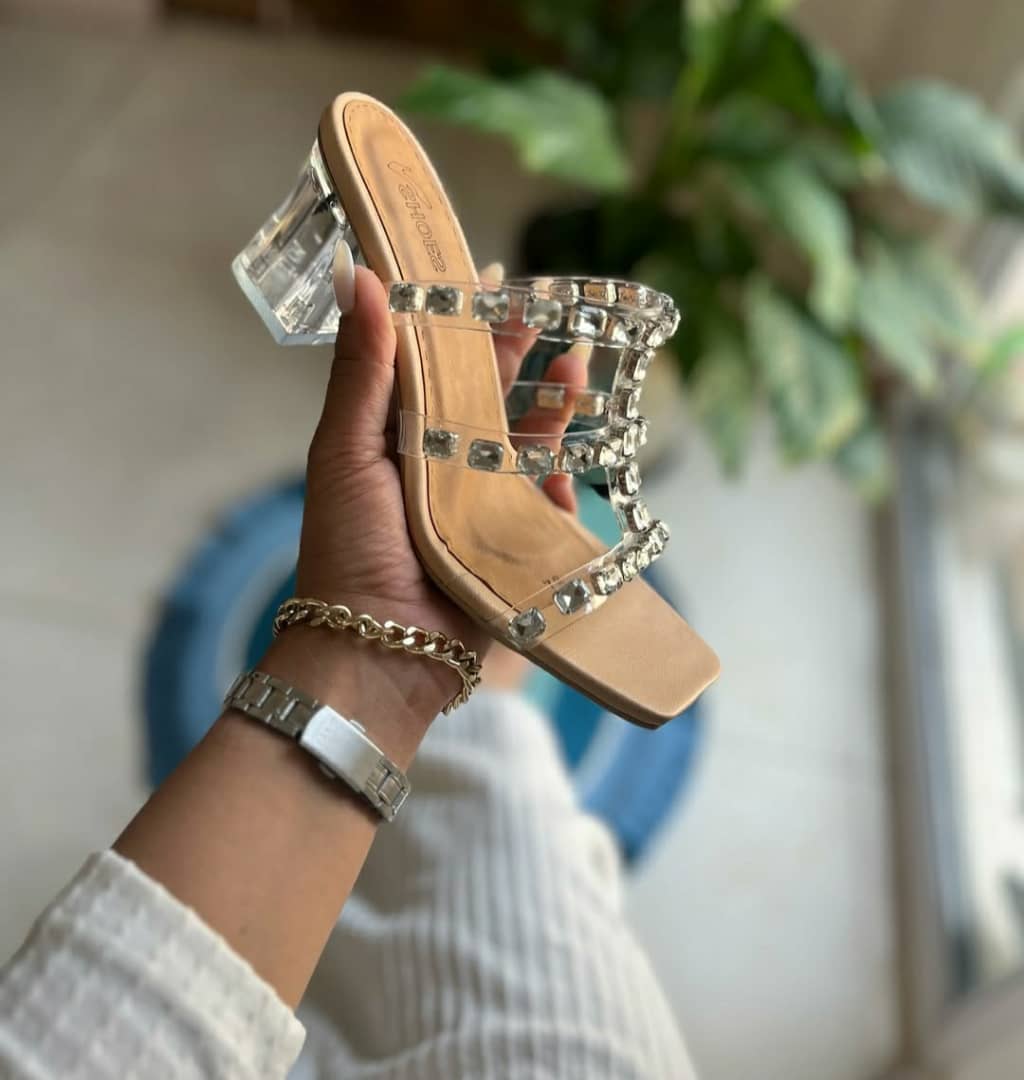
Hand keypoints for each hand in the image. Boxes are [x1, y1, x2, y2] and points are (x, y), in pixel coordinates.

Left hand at [296, 249, 584, 671]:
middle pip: (485, 396)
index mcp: (393, 435)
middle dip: (516, 354)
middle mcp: (437, 463)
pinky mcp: (509, 543)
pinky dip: (559, 483)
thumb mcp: (344, 451)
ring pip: (525, 443)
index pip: (431, 364)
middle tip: (547, 310)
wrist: (378, 649)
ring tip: (576, 370)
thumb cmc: (349, 548)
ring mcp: (477, 504)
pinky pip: (545, 504)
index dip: (457, 321)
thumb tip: (359, 277)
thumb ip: (360, 370)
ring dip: (552, 407)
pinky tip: (564, 467)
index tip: (484, 276)